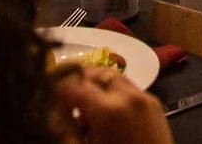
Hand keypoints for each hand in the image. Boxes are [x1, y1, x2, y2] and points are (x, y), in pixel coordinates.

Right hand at [52, 64, 170, 143]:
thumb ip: (67, 129)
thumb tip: (52, 112)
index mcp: (107, 109)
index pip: (72, 85)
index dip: (55, 89)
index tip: (46, 97)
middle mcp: (127, 95)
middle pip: (95, 71)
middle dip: (77, 81)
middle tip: (64, 98)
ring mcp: (145, 97)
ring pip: (113, 77)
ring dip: (96, 85)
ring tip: (85, 108)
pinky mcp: (156, 105)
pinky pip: (129, 89)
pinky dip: (113, 93)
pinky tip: (107, 115)